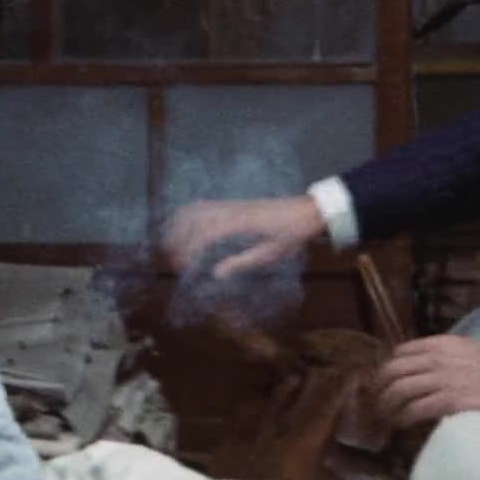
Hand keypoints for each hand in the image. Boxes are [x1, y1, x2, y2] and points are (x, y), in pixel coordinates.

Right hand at [159, 196, 325, 278]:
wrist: (308, 211)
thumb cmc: (292, 234)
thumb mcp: (271, 254)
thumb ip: (241, 263)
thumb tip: (215, 274)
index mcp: (241, 223)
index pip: (205, 234)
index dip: (189, 250)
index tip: (182, 266)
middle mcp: (233, 210)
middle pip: (194, 216)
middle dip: (177, 235)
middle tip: (171, 256)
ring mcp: (233, 205)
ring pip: (198, 208)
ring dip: (181, 224)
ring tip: (171, 242)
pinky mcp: (235, 205)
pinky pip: (207, 206)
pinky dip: (191, 216)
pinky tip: (188, 229)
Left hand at [371, 336, 479, 427]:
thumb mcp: (464, 347)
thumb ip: (441, 352)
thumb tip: (421, 363)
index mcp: (439, 344)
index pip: (401, 352)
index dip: (387, 366)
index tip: (383, 379)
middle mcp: (436, 359)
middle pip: (394, 371)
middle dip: (380, 387)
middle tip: (376, 400)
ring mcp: (441, 380)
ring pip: (400, 391)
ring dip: (387, 405)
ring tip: (384, 415)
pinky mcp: (448, 401)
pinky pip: (416, 410)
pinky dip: (403, 418)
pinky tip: (400, 424)